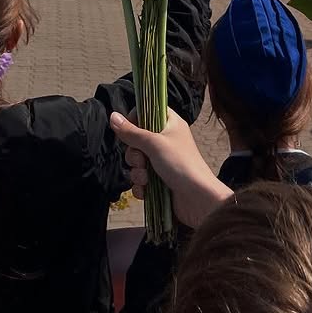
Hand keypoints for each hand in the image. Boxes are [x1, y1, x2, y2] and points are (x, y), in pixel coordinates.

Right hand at [110, 109, 230, 227]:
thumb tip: (112, 116)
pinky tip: (146, 190)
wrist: (198, 200)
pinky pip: (140, 179)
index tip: (130, 128)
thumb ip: (131, 132)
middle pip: (136, 139)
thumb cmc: (180, 164)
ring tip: (147, 178)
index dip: (136, 119)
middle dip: (134, 153)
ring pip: (136, 161)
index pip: (147, 112)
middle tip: (142, 160)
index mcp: (169, 124)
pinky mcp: (158, 181)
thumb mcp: (154, 144)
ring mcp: (161, 162)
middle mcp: (165, 141)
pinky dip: (141, 185)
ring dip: (137, 171)